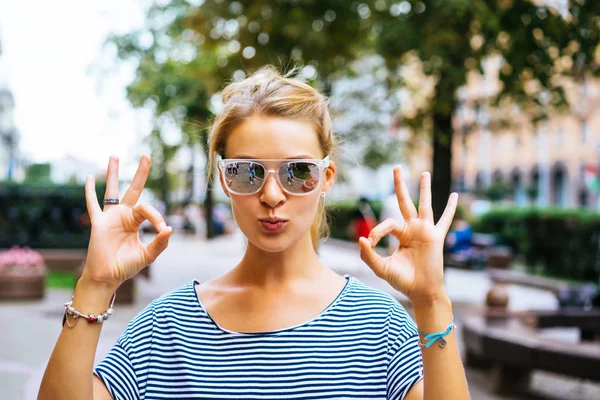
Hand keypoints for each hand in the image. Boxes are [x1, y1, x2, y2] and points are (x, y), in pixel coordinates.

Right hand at [81, 155, 172, 288]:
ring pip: (112, 190)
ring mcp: (110, 217)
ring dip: (113, 173)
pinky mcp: (98, 223)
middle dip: (140, 173)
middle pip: (133, 189)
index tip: (162, 230)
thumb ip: (160, 243)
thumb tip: (170, 228)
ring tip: (115, 155)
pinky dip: (90, 192)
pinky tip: (88, 178)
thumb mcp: (148, 255)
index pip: (148, 209)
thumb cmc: (127, 266)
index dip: (157, 217)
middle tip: (147, 155)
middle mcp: (123, 215)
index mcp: (136, 221)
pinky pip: (93, 205)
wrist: (108, 277)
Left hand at [358, 167, 457, 305]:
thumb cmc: (403, 280)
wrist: (421, 291)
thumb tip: (361, 239)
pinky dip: (450, 209)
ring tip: (424, 173)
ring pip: (424, 205)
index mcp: (400, 234)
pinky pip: (445, 220)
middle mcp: (412, 229)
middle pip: (404, 202)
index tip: (370, 242)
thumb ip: (369, 255)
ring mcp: (425, 232)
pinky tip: (455, 196)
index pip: (387, 223)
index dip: (377, 231)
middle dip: (399, 185)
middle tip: (396, 167)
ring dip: (424, 189)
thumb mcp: (381, 267)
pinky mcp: (436, 237)